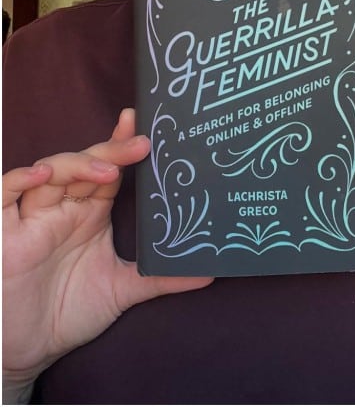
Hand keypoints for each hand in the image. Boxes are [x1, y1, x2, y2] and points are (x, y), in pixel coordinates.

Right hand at [2, 109, 212, 398]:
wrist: (26, 350)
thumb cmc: (68, 312)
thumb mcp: (121, 290)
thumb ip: (162, 278)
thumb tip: (210, 273)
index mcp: (89, 214)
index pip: (110, 169)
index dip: (125, 146)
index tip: (148, 128)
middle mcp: (61, 208)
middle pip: (84, 164)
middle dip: (111, 151)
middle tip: (142, 144)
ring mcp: (30, 218)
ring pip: (49, 173)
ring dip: (76, 164)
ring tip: (107, 170)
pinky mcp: (2, 233)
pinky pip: (3, 196)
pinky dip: (19, 181)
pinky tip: (41, 176)